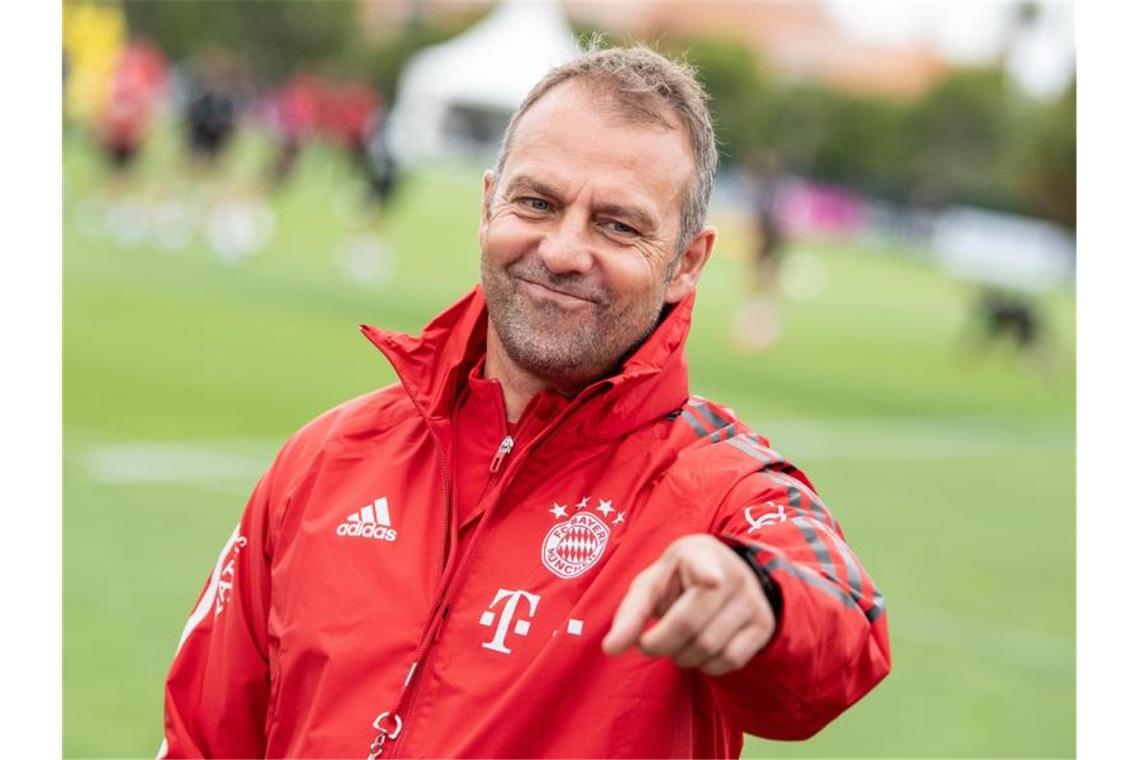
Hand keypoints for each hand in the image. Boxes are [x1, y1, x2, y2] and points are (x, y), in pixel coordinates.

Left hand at [602, 535, 775, 675]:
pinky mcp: (763, 625)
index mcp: (698, 554)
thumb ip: (630, 613)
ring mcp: (751, 600)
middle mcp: (731, 575)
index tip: (711, 580)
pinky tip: (699, 652)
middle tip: (649, 644)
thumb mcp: (654, 583)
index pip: (704, 566)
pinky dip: (707, 666)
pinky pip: (730, 661)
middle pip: (689, 625)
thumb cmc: (680, 580)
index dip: (706, 573)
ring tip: (675, 646)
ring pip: (709, 647)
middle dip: (660, 644)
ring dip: (681, 657)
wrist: (728, 574)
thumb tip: (610, 649)